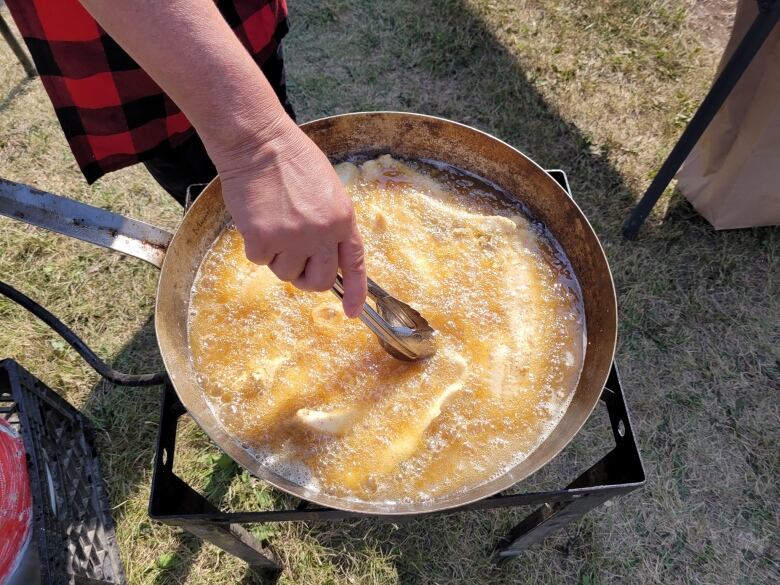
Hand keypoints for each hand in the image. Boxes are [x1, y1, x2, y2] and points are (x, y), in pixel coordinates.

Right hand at [212, 118, 366, 317]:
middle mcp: (322, 234)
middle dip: (305, 277)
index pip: (354, 264)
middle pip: (318, 281)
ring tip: (273, 223)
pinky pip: (260, 261)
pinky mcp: (263, 240)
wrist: (259, 143)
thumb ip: (331, 225)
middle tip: (293, 259)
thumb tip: (325, 257)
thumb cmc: (291, 161)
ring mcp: (293, 239)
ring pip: (285, 273)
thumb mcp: (328, 192)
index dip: (354, 291)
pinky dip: (256, 246)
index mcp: (343, 220)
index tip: (352, 312)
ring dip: (277, 257)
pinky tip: (257, 219)